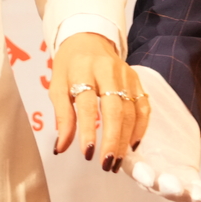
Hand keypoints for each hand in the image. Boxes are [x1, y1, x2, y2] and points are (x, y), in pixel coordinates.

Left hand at [48, 32, 148, 172]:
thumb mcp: (57, 86)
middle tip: (107, 163)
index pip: (87, 103)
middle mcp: (107, 70)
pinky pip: (143, 106)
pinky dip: (140, 127)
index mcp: (83, 70)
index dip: (88, 130)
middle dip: (112, 139)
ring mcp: (125, 74)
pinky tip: (132, 144)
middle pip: (114, 109)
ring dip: (125, 139)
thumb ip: (62, 116)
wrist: (88, 38)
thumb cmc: (69, 65)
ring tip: (116, 162)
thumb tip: (61, 148)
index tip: (88, 154)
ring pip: (131, 111)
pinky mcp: (136, 79)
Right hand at [125, 65, 200, 201]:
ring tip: (197, 194)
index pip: (132, 167)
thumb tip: (105, 92)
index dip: (139, 172)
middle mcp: (147, 167)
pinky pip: (192, 187)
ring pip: (173, 190)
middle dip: (163, 186)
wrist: (160, 99)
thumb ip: (123, 102)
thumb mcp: (130, 97)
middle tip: (171, 184)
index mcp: (131, 154)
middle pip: (153, 183)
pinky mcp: (184, 173)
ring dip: (184, 193)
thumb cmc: (139, 99)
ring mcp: (166, 172)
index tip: (146, 173)